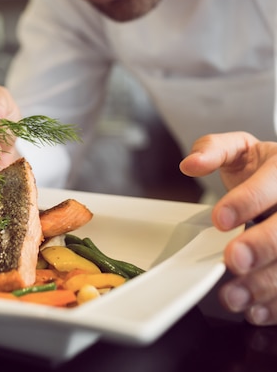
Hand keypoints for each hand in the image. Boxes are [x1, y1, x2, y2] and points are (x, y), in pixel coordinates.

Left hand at [180, 131, 276, 325]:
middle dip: (261, 246)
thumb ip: (213, 149)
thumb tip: (190, 164)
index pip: (271, 185)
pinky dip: (275, 304)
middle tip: (233, 259)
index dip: (245, 202)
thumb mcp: (239, 148)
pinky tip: (255, 309)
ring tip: (235, 295)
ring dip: (265, 284)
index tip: (220, 219)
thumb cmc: (262, 169)